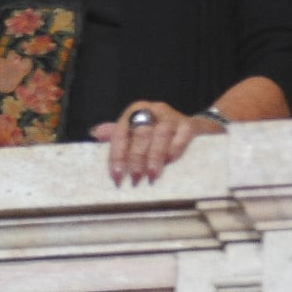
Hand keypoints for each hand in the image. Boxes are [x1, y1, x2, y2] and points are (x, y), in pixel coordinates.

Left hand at [90, 100, 219, 185]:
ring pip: (160, 134)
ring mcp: (172, 116)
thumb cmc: (160, 131)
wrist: (196, 126)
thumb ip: (118, 132)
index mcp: (135, 111)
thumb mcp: (139, 129)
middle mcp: (153, 110)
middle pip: (140, 134)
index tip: (116, 176)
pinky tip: (171, 161)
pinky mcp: (191, 124)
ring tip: (151, 176)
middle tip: (135, 180)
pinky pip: (183, 134)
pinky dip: (176, 148)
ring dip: (154, 156)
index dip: (117, 155)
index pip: (121, 132)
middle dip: (136, 159)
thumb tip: (95, 133)